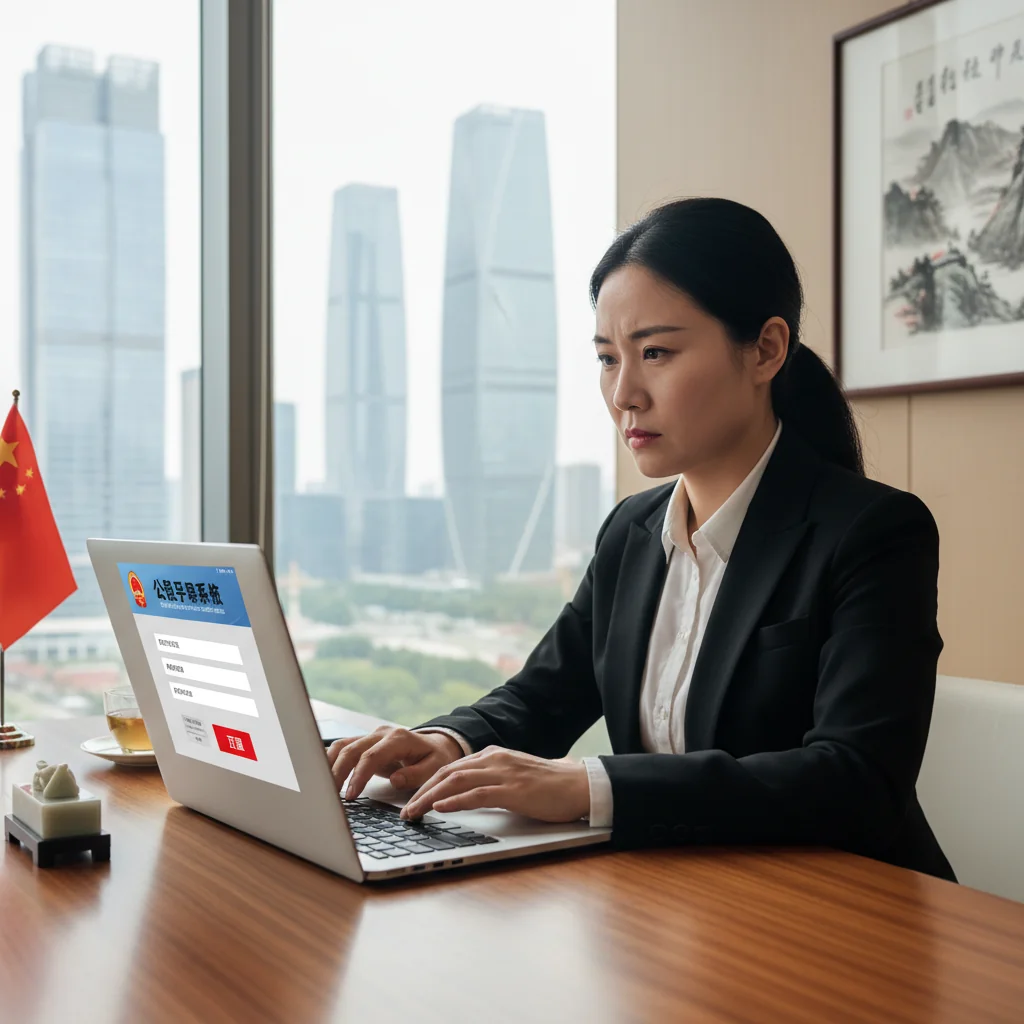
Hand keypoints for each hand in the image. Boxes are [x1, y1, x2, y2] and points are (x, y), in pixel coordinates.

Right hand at [327, 726, 462, 798]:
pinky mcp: (364, 743)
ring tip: (322, 788)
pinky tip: (323, 776)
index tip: (351, 795)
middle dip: (338, 773)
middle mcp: (381, 734)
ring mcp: (371, 736)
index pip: (371, 756)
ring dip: (329, 765)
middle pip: (351, 749)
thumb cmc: (435, 757)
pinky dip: (330, 761)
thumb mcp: (435, 767)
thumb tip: (395, 779)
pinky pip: (343, 748)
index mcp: (398, 738)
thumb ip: (416, 774)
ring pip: (342, 746)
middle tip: (330, 796)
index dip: (359, 775)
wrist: (436, 745)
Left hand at [400, 746, 590, 823]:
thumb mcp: (512, 778)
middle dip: (421, 792)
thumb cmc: (548, 786)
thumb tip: (462, 796)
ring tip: (413, 813)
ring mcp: (503, 773)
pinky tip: (441, 808)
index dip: (426, 784)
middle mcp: (494, 759)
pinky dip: (456, 800)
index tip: (410, 801)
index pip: (450, 768)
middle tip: (404, 811)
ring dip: (430, 798)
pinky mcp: (514, 790)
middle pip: (446, 772)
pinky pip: (478, 794)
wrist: (579, 785)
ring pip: (456, 781)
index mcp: (492, 755)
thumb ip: (489, 782)